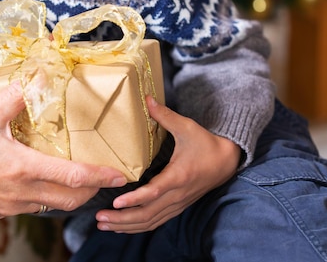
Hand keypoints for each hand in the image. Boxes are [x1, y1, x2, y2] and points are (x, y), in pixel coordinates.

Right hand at [0, 82, 126, 217]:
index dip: (101, 177)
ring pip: (53, 206)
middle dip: (92, 190)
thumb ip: (17, 95)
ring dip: (70, 194)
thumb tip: (41, 75)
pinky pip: (33, 207)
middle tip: (103, 177)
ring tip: (76, 177)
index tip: (120, 176)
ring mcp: (11, 206)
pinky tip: (40, 180)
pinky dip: (46, 197)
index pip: (74, 177)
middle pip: (71, 200)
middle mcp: (22, 193)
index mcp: (23, 169)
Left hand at [95, 96, 240, 232]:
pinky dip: (138, 227)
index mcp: (179, 175)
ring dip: (127, 226)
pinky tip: (121, 227)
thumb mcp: (187, 127)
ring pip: (151, 222)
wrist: (227, 161)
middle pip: (148, 214)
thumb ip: (164, 115)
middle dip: (122, 218)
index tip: (117, 202)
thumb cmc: (205, 143)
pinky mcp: (177, 207)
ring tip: (104, 225)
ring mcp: (178, 204)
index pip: (155, 192)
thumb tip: (146, 99)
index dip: (135, 199)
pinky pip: (156, 222)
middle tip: (100, 219)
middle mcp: (178, 194)